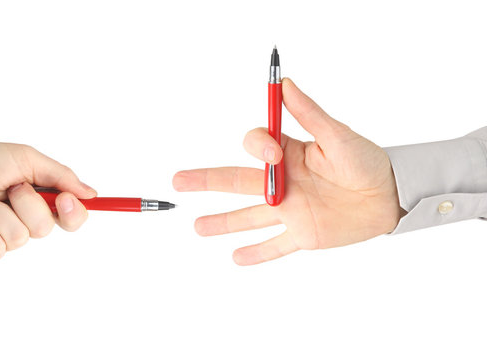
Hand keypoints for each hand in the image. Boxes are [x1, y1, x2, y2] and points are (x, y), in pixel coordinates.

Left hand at [0, 142, 95, 261]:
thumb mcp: (26, 158)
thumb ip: (60, 176)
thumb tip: (91, 194)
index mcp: (42, 199)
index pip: (73, 218)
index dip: (72, 214)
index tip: (62, 199)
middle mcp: (27, 220)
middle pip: (44, 228)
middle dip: (24, 203)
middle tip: (9, 188)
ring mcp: (6, 237)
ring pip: (19, 238)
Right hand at [173, 78, 401, 264]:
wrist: (391, 196)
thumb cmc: (367, 161)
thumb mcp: (339, 136)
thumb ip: (310, 114)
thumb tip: (284, 85)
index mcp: (288, 154)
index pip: (256, 146)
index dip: (257, 146)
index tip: (273, 152)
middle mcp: (282, 181)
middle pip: (236, 181)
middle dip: (207, 180)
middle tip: (179, 180)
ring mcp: (290, 210)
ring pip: (249, 217)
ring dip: (223, 222)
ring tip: (198, 227)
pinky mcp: (303, 235)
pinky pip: (276, 246)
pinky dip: (258, 253)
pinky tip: (236, 257)